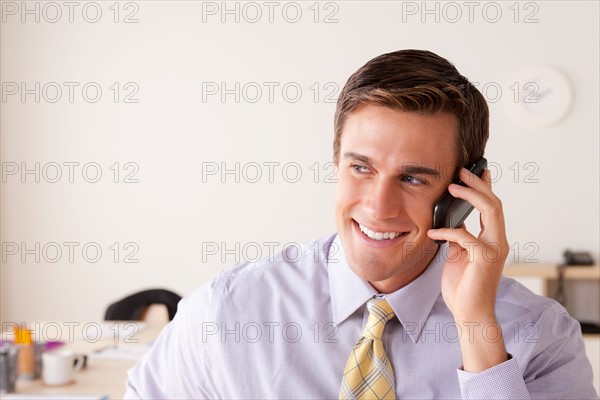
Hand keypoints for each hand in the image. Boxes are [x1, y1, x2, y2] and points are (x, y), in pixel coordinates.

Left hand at [427, 167, 508, 323]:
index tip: (477, 171)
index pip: (493, 208)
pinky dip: (447, 231)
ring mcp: (494, 249)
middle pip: (495, 203)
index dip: (486, 188)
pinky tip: (433, 234)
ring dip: (471, 196)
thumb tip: (454, 222)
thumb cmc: (463, 286)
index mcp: (493, 240)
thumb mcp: (459, 256)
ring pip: (491, 211)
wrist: (469, 313)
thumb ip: (461, 238)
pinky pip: (465, 236)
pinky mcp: (485, 258)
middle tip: (461, 172)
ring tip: (453, 188)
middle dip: (478, 185)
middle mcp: (498, 242)